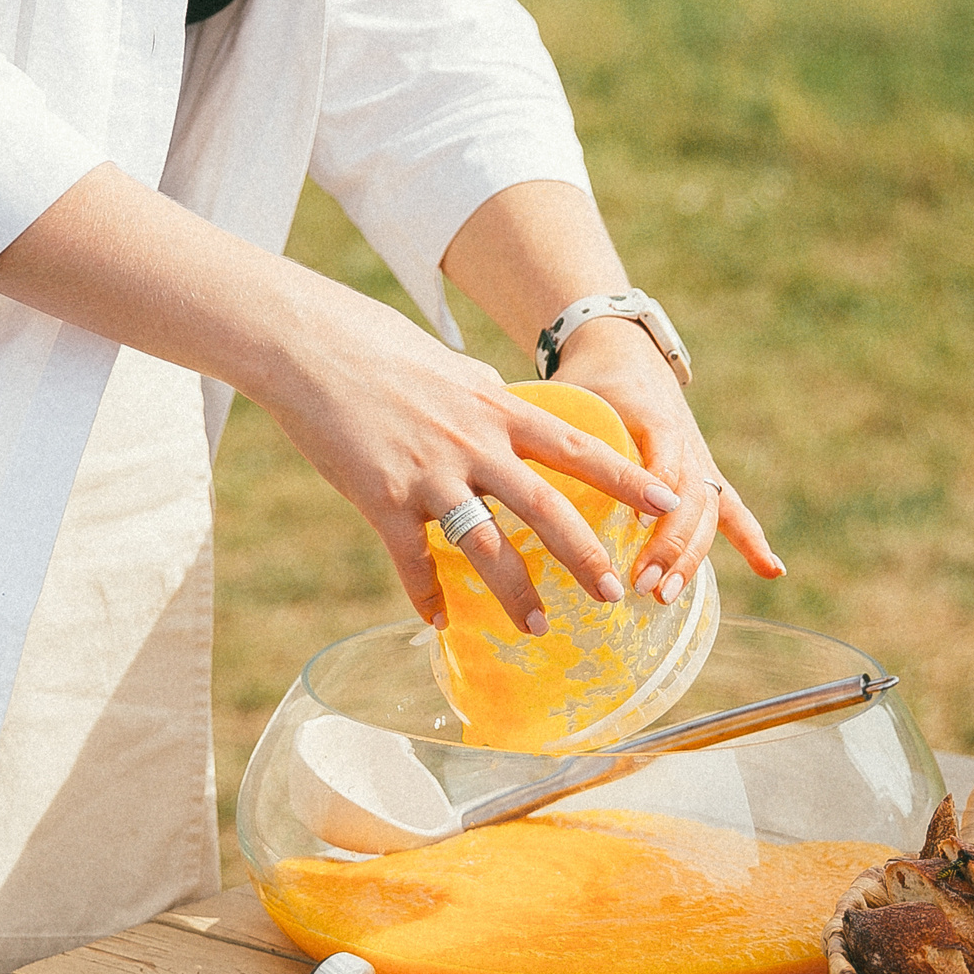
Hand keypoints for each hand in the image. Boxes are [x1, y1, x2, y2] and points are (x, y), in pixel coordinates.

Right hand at [255, 290, 685, 634]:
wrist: (308, 346)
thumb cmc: (376, 347)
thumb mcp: (449, 365)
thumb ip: (484, 393)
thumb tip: (504, 397)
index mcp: (495, 408)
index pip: (577, 447)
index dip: (625, 477)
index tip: (665, 501)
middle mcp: (473, 444)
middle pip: (546, 508)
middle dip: (586, 555)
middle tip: (615, 594)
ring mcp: (428, 475)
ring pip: (486, 547)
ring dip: (516, 593)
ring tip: (539, 627)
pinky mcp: (382, 499)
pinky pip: (412, 561)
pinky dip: (426, 596)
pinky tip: (437, 623)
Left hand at [546, 315, 783, 600]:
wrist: (623, 350)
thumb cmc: (586, 380)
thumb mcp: (567, 398)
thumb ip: (543, 431)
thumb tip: (496, 478)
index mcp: (650, 417)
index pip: (661, 458)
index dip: (655, 493)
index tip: (638, 527)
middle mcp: (683, 440)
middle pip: (688, 499)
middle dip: (669, 545)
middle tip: (642, 582)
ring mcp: (698, 460)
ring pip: (707, 513)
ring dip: (691, 557)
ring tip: (665, 595)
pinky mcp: (704, 473)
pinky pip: (733, 509)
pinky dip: (752, 538)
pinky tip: (772, 570)